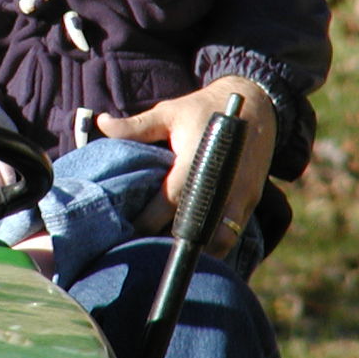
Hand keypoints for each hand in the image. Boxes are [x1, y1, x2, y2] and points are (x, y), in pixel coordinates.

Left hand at [95, 76, 275, 255]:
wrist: (257, 106)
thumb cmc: (203, 110)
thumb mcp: (169, 113)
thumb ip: (135, 127)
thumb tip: (102, 123)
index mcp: (195, 165)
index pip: (168, 204)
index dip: (146, 222)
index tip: (126, 232)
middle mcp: (221, 185)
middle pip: (195, 230)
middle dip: (170, 243)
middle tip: (146, 248)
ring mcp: (240, 197)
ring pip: (219, 241)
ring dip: (197, 248)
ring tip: (171, 251)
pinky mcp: (251, 203)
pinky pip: (233, 235)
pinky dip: (214, 244)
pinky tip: (194, 247)